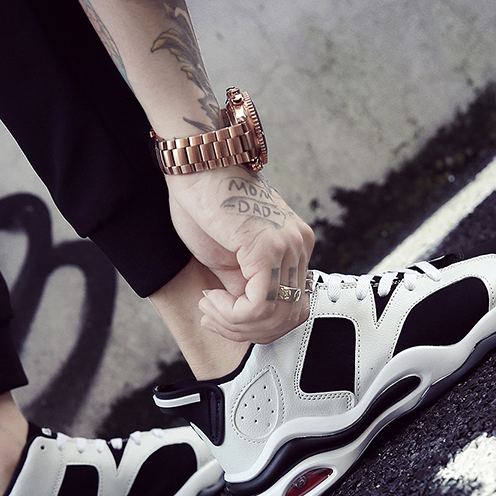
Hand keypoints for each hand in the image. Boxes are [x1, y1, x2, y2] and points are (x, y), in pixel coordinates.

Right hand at [166, 167, 314, 343]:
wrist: (196, 164)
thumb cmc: (205, 203)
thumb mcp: (227, 259)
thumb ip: (244, 286)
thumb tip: (245, 318)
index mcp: (295, 247)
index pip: (292, 308)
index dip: (255, 327)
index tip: (217, 318)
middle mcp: (299, 246)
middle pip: (288, 318)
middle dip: (245, 331)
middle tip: (212, 319)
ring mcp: (288, 246)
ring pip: (274, 316)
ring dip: (234, 323)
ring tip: (209, 308)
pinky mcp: (268, 248)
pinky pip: (259, 304)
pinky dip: (232, 313)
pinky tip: (212, 298)